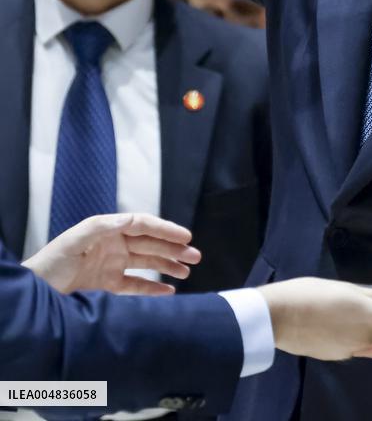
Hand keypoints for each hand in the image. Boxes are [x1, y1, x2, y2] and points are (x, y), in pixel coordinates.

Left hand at [23, 213, 200, 294]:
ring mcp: (112, 265)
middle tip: (196, 256)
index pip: (144, 226)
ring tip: (188, 271)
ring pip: (147, 264)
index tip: (186, 236)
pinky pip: (136, 286)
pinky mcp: (108, 286)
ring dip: (168, 266)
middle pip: (150, 245)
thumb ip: (103, 227)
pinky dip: (152, 288)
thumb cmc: (52, 261)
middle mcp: (114, 245)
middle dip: (174, 249)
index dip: (166, 230)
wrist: (35, 291)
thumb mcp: (76, 239)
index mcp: (108, 229)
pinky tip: (169, 290)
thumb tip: (131, 219)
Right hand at [259, 278, 371, 359]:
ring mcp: (350, 352)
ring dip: (365, 333)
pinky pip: (352, 348)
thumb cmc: (314, 292)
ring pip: (369, 344)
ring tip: (345, 313)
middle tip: (364, 308)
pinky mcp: (335, 357)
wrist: (281, 315)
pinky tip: (332, 323)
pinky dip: (349, 338)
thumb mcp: (347, 287)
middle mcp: (367, 340)